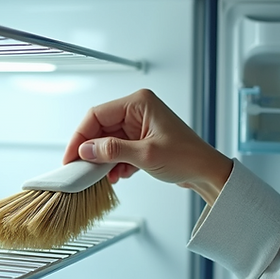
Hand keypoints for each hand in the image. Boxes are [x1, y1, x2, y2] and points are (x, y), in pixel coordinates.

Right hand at [63, 89, 231, 203]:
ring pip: (108, 141)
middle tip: (82, 168)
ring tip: (103, 175)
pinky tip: (118, 175)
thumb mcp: (146, 155)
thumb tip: (86, 150)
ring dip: (104, 159)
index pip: (97, 114)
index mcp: (139, 103)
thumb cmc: (188, 157)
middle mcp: (138, 110)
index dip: (80, 136)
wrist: (207, 172)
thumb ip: (112, 151)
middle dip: (92, 150)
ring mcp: (140, 125)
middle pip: (101, 128)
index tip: (71, 155)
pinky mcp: (142, 140)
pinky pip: (119, 149)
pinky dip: (115, 163)